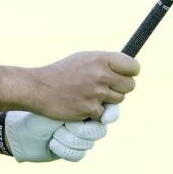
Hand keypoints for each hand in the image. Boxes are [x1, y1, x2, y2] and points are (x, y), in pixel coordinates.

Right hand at [0, 52, 139, 120]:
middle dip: (119, 88)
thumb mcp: (83, 59)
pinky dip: (95, 113)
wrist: (39, 88)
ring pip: (118, 101)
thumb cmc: (61, 72)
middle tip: (104, 88)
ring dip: (107, 101)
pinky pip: (104, 114)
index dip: (129, 73)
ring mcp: (96, 93)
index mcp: (101, 59)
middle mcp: (101, 74)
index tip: (123, 76)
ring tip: (89, 95)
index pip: (133, 67)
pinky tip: (81, 105)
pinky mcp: (90, 109)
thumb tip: (127, 71)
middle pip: (130, 86)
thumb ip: (105, 63)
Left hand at [0, 111, 108, 162]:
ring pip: (87, 145)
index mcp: (86, 105)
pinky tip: (51, 143)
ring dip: (65, 138)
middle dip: (77, 129)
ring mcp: (80, 138)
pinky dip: (61, 149)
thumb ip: (87, 105)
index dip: (98, 117)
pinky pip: (78, 155)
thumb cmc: (41, 110)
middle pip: (98, 132)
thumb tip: (107, 114)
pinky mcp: (73, 152)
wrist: (20, 128)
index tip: (84, 118)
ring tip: (53, 132)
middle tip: (61, 124)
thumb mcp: (65, 104)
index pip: (107, 113)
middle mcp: (86, 122)